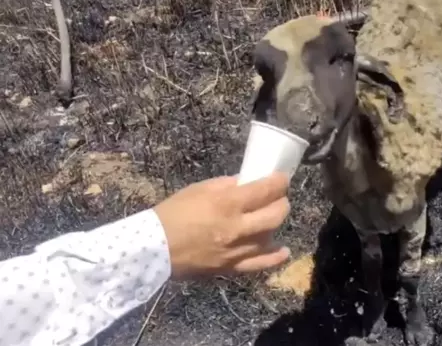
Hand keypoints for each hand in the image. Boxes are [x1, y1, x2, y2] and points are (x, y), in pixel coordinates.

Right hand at [153, 172, 290, 279]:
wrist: (154, 248)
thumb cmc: (173, 213)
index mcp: (227, 203)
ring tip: (271, 217)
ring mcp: (236, 250)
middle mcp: (237, 227)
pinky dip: (275, 257)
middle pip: (276, 214)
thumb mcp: (198, 189)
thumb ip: (226, 185)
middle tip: (279, 197)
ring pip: (270, 236)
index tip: (282, 178)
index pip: (265, 190)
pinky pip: (260, 264)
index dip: (279, 182)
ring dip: (276, 224)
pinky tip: (283, 251)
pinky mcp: (231, 267)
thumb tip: (246, 182)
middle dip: (282, 202)